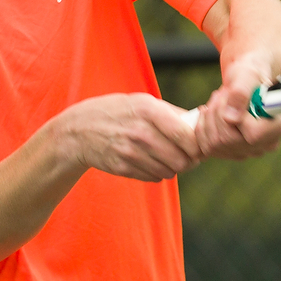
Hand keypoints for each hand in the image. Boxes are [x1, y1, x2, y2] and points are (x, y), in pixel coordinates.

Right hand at [60, 93, 201, 181]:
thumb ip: (172, 113)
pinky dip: (157, 173)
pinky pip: (154, 178)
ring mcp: (130, 152)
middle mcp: (140, 132)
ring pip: (169, 172)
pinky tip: (149, 162)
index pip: (187, 137)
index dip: (198, 146)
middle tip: (186, 156)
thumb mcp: (143, 102)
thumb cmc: (118, 112)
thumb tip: (200, 122)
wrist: (80, 129)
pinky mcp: (123, 168)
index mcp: (149, 110)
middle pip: (181, 160)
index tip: (199, 147)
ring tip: (165, 157)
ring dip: (172, 168)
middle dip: (188, 160)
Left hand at [195, 55, 280, 159]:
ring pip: (215, 144)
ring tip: (218, 101)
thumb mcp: (247, 75)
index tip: (234, 96)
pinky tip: (208, 113)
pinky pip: (207, 147)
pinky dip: (202, 127)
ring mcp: (249, 152)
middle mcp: (267, 144)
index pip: (254, 134)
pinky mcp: (231, 154)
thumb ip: (241, 92)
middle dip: (218, 112)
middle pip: (229, 140)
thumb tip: (230, 118)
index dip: (238, 116)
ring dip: (209, 118)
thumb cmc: (249, 75)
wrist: (245, 82)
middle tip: (222, 94)